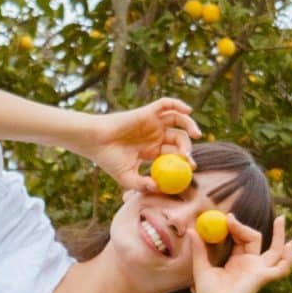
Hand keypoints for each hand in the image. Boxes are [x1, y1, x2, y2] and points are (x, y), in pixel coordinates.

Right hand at [77, 97, 197, 190]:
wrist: (95, 143)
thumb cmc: (108, 160)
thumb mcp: (127, 178)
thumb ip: (142, 185)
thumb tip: (158, 188)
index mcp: (152, 151)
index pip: (174, 155)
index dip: (184, 161)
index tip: (191, 168)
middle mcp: (155, 136)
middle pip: (179, 138)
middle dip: (187, 147)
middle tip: (189, 157)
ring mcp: (152, 123)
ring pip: (177, 120)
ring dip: (190, 124)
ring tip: (197, 134)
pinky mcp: (147, 112)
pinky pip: (166, 104)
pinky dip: (178, 104)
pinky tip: (188, 111)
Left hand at [192, 212, 291, 292]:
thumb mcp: (202, 267)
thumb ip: (199, 249)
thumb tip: (191, 230)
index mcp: (237, 261)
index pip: (240, 238)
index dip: (234, 227)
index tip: (225, 218)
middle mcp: (250, 264)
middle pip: (256, 239)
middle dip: (247, 227)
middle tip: (232, 217)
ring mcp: (258, 270)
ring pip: (274, 250)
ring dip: (279, 235)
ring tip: (281, 219)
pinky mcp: (263, 276)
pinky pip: (281, 268)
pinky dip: (288, 258)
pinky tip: (290, 246)